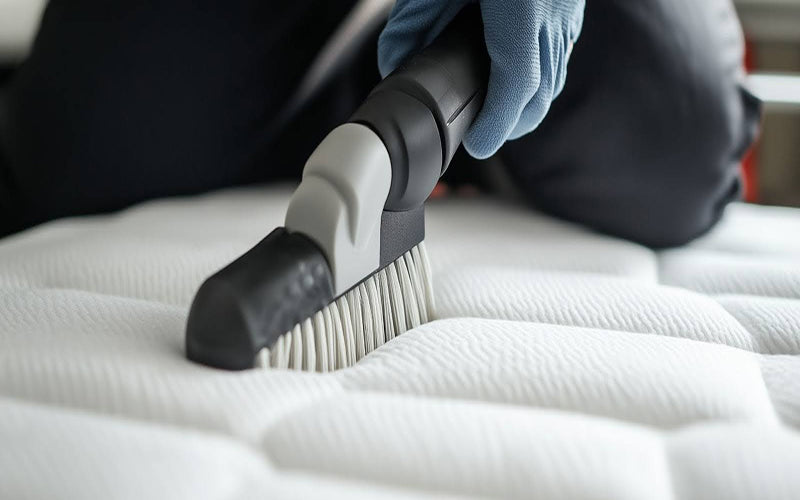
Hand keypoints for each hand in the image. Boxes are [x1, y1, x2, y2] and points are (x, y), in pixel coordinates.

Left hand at [379, 0, 584, 158]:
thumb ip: (414, 19)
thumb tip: (395, 61)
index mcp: (521, 10)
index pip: (518, 85)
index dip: (498, 124)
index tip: (478, 144)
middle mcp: (552, 15)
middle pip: (540, 92)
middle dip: (511, 123)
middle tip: (480, 134)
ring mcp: (567, 12)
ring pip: (553, 77)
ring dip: (526, 103)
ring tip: (494, 112)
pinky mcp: (569, 6)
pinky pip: (557, 54)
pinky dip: (538, 75)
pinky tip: (512, 72)